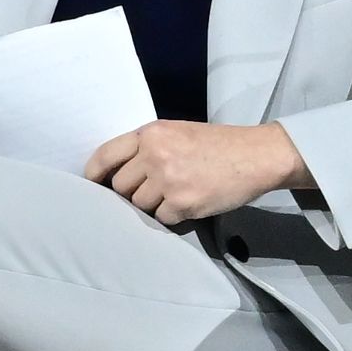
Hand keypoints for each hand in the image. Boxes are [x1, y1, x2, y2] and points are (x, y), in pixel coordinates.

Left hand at [85, 117, 309, 227]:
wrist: (258, 155)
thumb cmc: (216, 144)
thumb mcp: (176, 132)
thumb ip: (146, 148)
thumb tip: (113, 174)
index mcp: (150, 134)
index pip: (105, 156)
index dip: (95, 174)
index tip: (93, 185)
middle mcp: (155, 155)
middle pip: (120, 186)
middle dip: (134, 191)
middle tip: (159, 187)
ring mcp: (169, 180)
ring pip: (139, 205)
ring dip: (155, 204)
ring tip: (179, 191)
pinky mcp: (183, 203)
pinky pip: (161, 218)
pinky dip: (173, 215)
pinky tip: (191, 202)